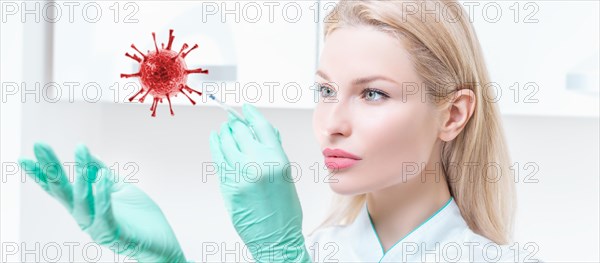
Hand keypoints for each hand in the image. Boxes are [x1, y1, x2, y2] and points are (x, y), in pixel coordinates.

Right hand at [19, 142, 187, 261]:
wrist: (163, 243)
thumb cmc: (141, 218)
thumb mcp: (120, 188)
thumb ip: (102, 173)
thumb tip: (86, 154)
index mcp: (85, 206)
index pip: (60, 188)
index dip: (42, 173)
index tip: (27, 155)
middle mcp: (86, 218)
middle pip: (63, 192)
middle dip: (51, 168)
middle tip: (39, 145)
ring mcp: (98, 228)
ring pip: (82, 202)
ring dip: (81, 176)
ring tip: (80, 150)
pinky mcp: (115, 236)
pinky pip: (104, 215)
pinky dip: (101, 196)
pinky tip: (101, 179)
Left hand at [208, 103, 310, 262]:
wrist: (275, 236)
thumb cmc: (285, 209)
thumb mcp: (286, 174)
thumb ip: (274, 151)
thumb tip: (262, 131)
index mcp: (276, 158)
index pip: (261, 126)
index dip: (251, 114)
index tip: (245, 108)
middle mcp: (257, 163)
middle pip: (241, 131)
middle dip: (235, 123)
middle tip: (232, 120)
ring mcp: (240, 174)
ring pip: (225, 142)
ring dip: (223, 133)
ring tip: (224, 130)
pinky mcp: (227, 185)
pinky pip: (218, 158)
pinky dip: (216, 146)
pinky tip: (216, 140)